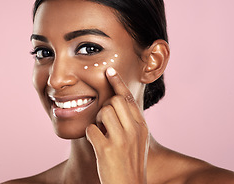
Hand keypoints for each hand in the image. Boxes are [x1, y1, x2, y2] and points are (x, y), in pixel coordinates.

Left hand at [86, 67, 149, 183]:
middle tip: (105, 120)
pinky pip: (92, 129)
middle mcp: (134, 130)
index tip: (109, 71)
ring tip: (103, 133)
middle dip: (106, 105)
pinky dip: (91, 135)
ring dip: (98, 120)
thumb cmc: (131, 163)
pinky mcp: (107, 150)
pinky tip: (97, 144)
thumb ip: (131, 122)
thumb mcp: (138, 140)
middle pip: (115, 100)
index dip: (118, 82)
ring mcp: (121, 140)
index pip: (129, 98)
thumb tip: (117, 103)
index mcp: (141, 126)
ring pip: (103, 111)